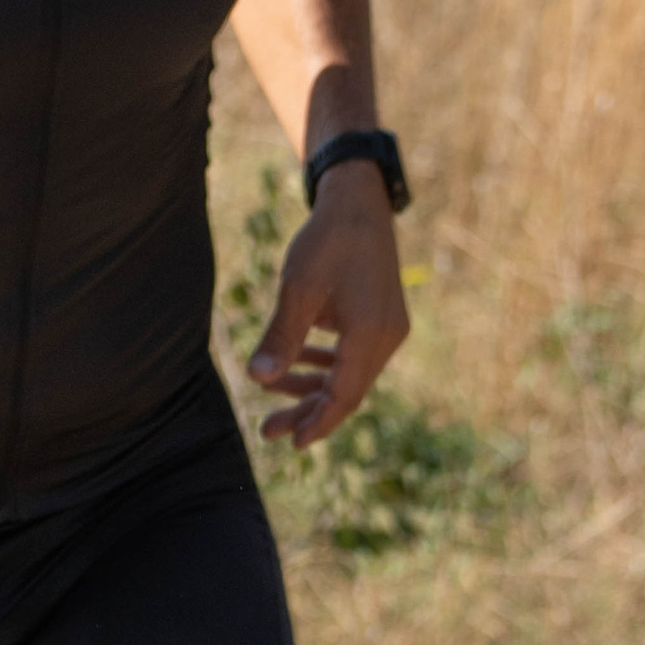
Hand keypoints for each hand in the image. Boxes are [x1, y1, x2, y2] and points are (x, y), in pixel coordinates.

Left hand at [246, 164, 408, 446]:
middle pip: (347, 392)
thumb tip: (257, 379)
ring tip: (273, 397)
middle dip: (307, 412)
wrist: (359, 201)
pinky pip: (352, 355)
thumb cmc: (328, 240)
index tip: (289, 443)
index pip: (344, 397)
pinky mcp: (380, 318)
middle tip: (268, 430)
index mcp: (371, 335)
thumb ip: (281, 337)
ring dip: (312, 388)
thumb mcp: (299, 288)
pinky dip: (325, 363)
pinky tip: (296, 362)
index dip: (316, 423)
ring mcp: (387, 329)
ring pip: (348, 375)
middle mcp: (387, 338)